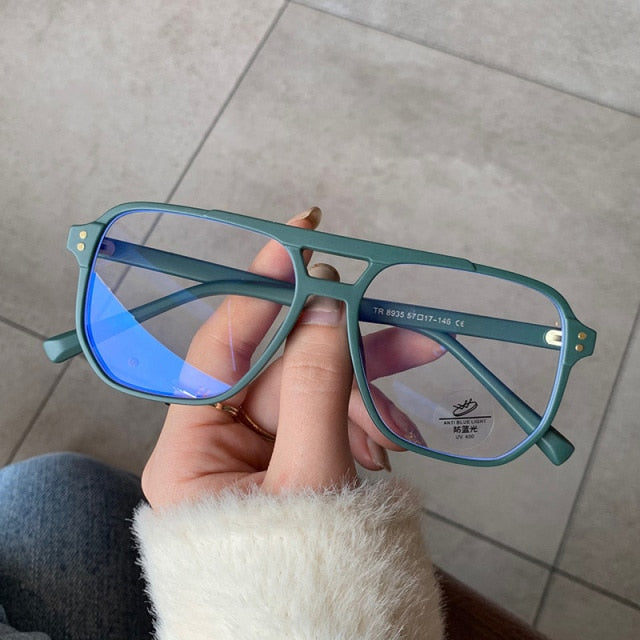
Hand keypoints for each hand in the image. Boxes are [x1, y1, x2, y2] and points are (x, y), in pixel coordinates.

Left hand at [141, 209, 442, 507]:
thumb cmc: (305, 580)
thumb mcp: (313, 478)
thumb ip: (317, 386)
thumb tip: (322, 304)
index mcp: (190, 452)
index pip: (220, 348)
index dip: (258, 293)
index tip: (294, 244)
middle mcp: (216, 446)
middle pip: (277, 365)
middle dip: (335, 351)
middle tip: (389, 324)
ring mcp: (258, 453)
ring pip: (310, 389)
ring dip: (359, 394)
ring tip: (401, 421)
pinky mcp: (293, 461)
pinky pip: (327, 418)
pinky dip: (363, 421)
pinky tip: (390, 440)